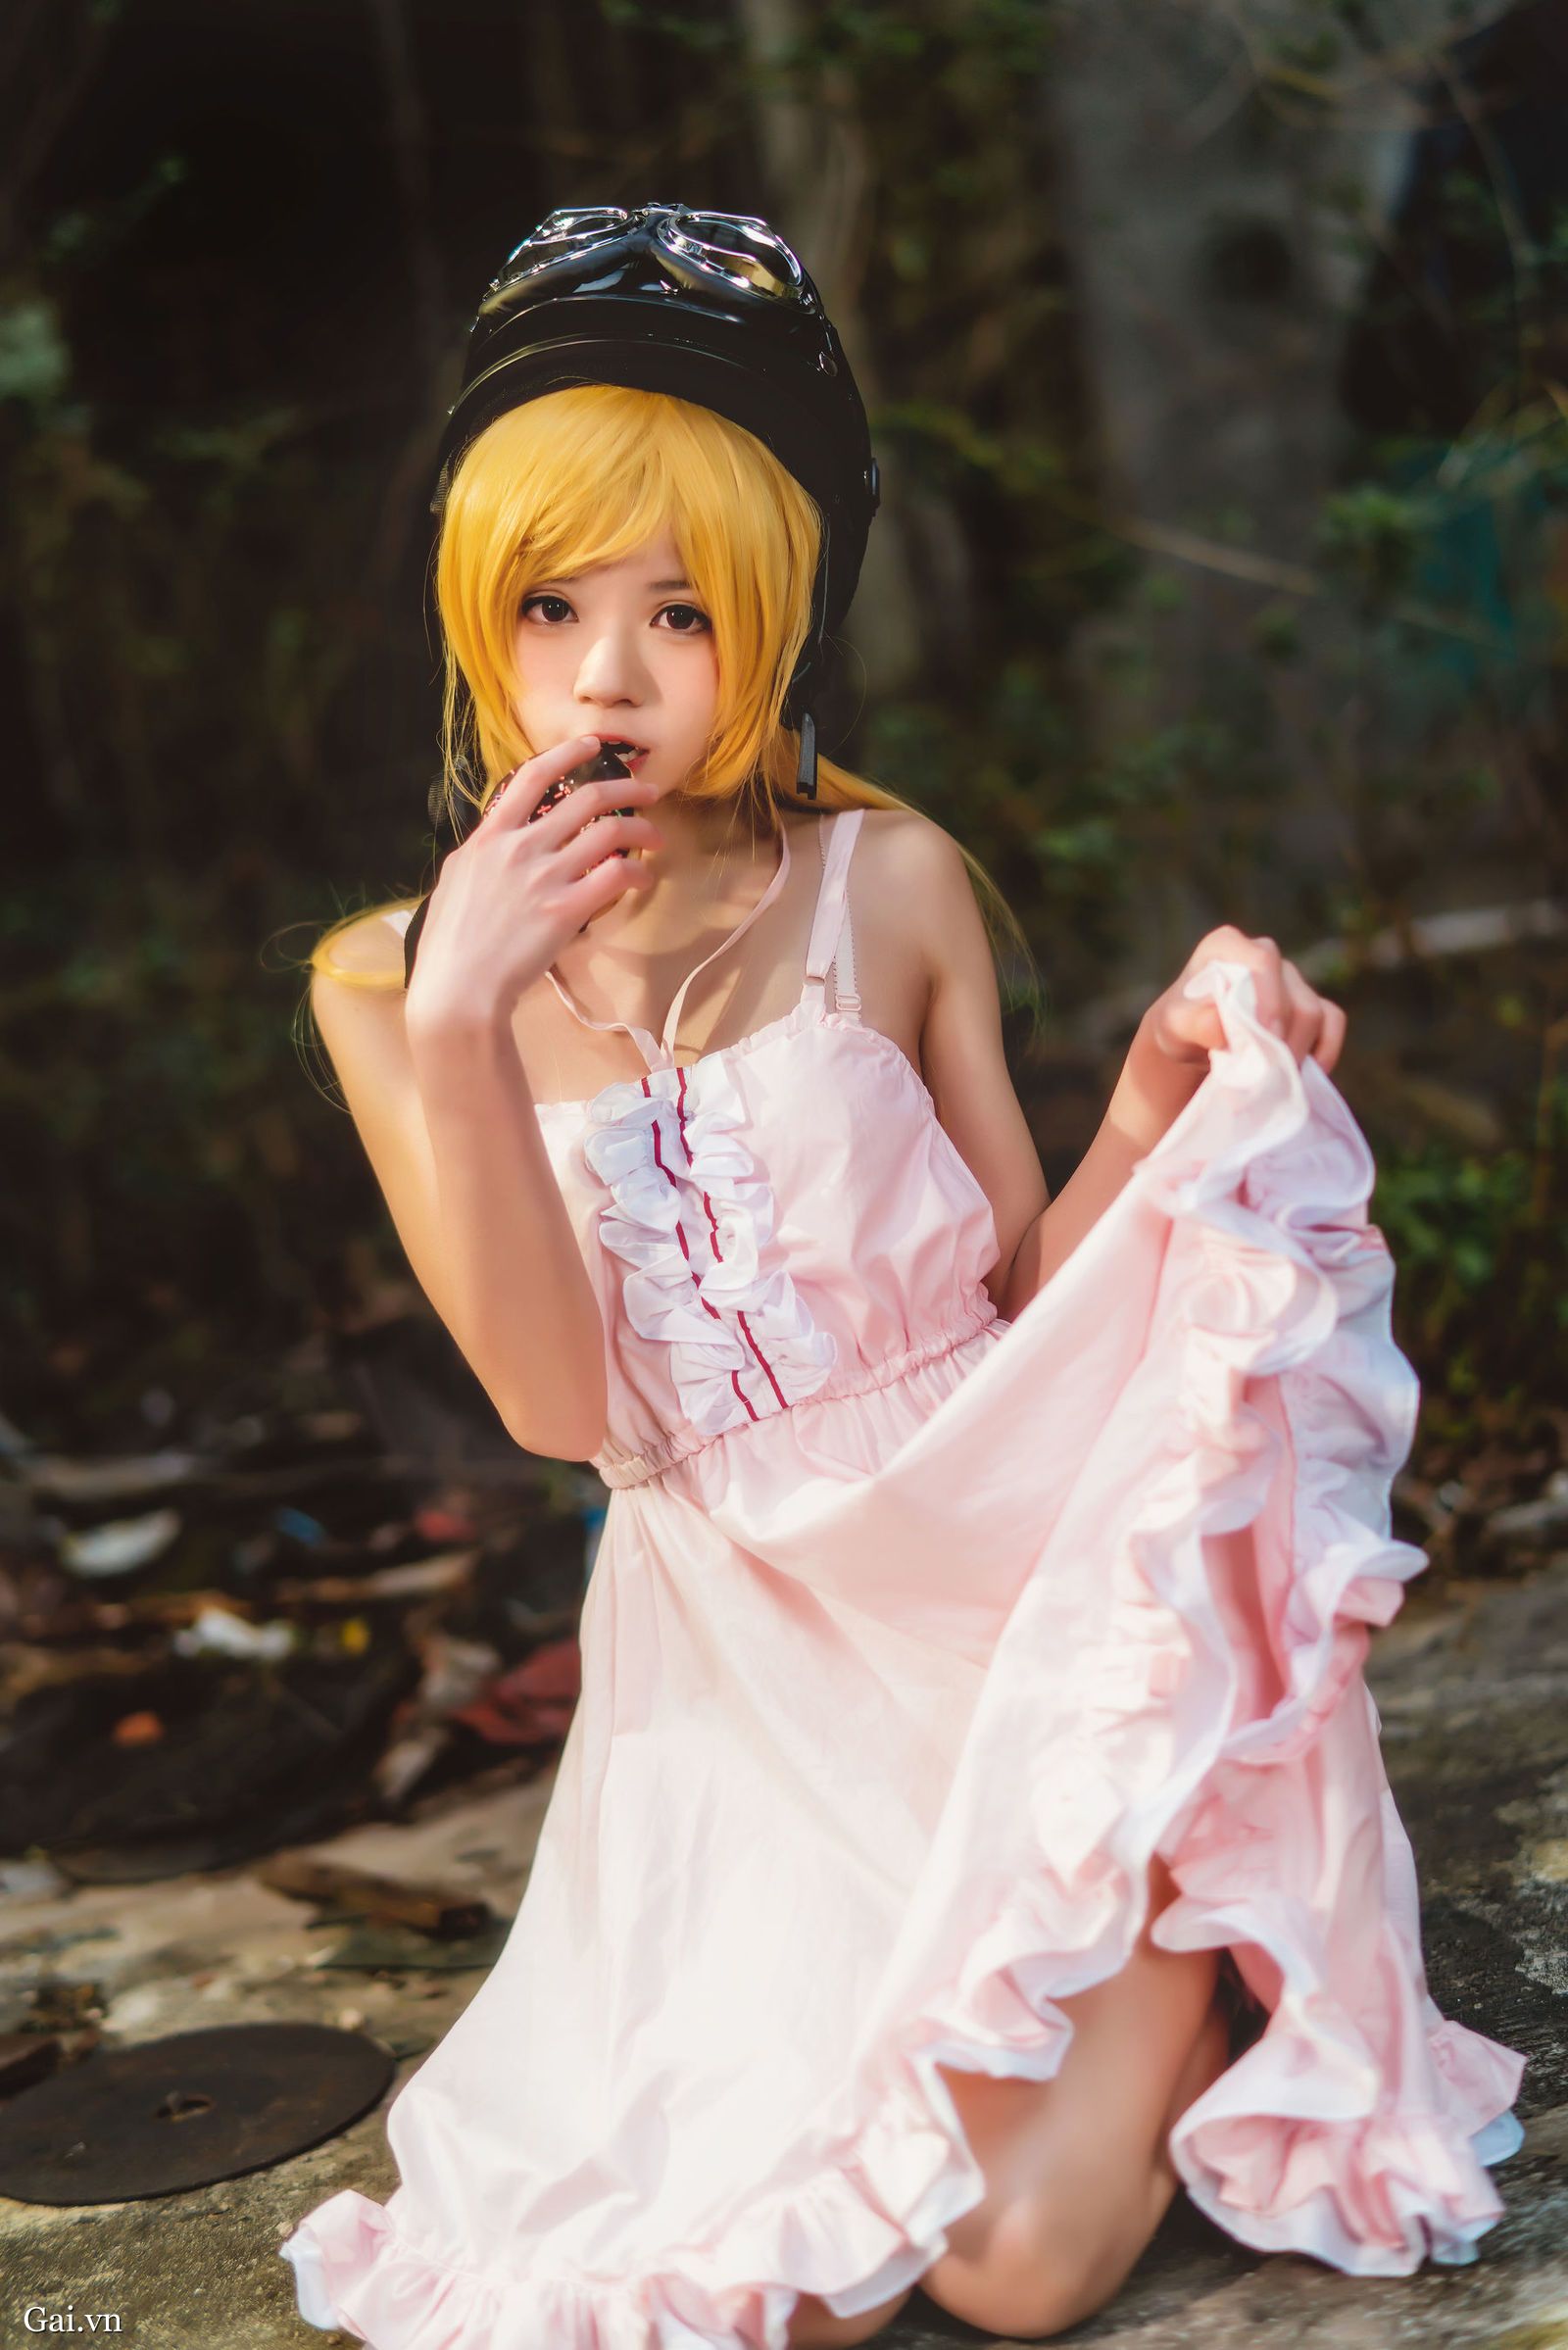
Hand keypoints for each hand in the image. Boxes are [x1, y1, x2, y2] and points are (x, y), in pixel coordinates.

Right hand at [404, 732, 663, 1033]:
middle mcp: (520, 847)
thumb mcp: (456, 883)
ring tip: (656, 838)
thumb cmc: (451, 944)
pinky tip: (640, 881)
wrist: (459, 987)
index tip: (592, 745)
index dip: (566, 754)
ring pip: (610, 832)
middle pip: (586, 798)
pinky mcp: (567, 910)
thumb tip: (499, 842)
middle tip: (648, 790)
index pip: (531, 777)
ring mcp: (545, 877)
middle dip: (626, 788)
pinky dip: (635, 874)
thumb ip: (483, 855)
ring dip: (642, 830)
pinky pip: (615, 876)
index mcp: (489, 837)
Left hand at [1139, 926, 1346, 1077]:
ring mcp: (1291, 980)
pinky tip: (1301, 1074)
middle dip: (1282, 1040)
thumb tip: (1222, 1027)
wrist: (1191, 1052)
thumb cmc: (1180, 1032)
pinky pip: (1332, 1022)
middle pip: (1293, 995)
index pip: (1261, 962)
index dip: (1269, 1000)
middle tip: (1264, 1073)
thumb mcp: (1172, 1028)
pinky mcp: (1312, 1004)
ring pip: (1314, 1013)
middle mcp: (1264, 956)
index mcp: (1227, 946)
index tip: (1264, 1037)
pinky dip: (1323, 1051)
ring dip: (1296, 1052)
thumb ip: (1193, 1023)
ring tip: (1270, 1079)